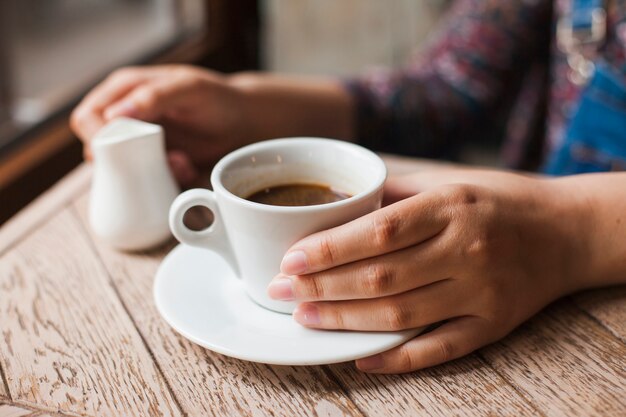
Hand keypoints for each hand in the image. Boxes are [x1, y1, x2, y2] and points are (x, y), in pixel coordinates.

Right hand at [70, 65, 248, 184]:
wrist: (243, 121)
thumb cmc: (218, 97)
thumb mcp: (190, 89)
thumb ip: (153, 96)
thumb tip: (112, 115)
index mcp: (123, 90)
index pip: (87, 117)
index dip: (97, 138)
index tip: (124, 152)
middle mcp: (123, 116)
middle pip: (96, 148)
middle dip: (126, 161)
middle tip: (166, 158)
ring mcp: (136, 142)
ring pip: (119, 169)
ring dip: (146, 173)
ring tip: (182, 162)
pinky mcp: (152, 163)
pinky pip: (143, 180)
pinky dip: (163, 180)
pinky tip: (187, 167)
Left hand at [267, 170, 589, 372]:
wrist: (567, 231)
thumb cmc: (500, 200)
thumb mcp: (450, 180)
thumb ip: (395, 190)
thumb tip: (337, 200)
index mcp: (451, 206)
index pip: (380, 232)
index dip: (330, 249)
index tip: (290, 258)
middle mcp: (467, 249)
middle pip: (381, 276)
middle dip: (322, 286)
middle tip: (280, 289)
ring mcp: (482, 292)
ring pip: (401, 313)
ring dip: (345, 320)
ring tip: (303, 317)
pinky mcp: (493, 324)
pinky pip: (440, 348)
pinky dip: (398, 357)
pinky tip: (360, 357)